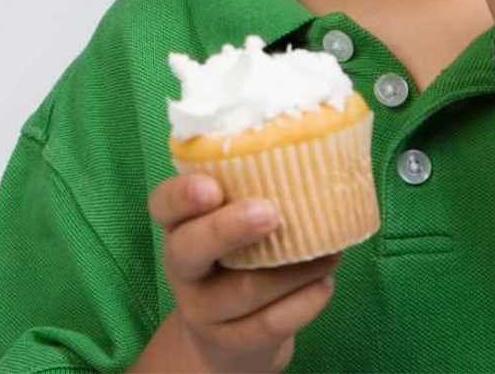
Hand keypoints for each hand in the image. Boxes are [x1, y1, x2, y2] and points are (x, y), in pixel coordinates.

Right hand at [144, 173, 340, 372]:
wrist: (227, 335)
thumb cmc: (239, 258)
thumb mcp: (231, 223)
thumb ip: (252, 193)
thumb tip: (317, 153)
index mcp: (178, 226)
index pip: (164, 204)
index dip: (182, 195)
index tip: (211, 187)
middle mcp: (182, 266)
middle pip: (190, 248)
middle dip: (229, 229)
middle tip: (271, 213)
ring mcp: (202, 308)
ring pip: (243, 289)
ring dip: (293, 269)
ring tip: (330, 251)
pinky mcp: (231, 340)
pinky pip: (269, 324)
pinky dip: (304, 302)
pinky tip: (324, 284)